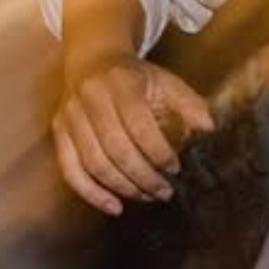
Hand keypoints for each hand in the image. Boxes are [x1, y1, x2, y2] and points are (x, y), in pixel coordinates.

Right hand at [51, 51, 213, 214]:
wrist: (92, 61)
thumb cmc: (133, 77)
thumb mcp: (164, 80)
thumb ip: (188, 102)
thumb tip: (208, 127)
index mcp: (120, 82)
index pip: (138, 125)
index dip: (158, 152)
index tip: (174, 167)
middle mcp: (91, 96)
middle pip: (115, 148)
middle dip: (143, 176)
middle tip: (164, 191)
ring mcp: (71, 114)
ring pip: (94, 162)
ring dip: (123, 187)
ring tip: (147, 196)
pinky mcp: (59, 130)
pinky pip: (70, 169)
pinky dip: (91, 193)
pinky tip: (114, 207)